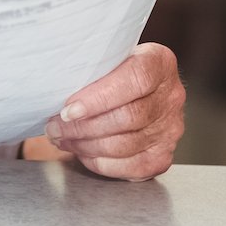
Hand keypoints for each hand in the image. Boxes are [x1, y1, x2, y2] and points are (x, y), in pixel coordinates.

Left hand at [41, 43, 184, 179]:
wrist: (137, 92)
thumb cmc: (113, 73)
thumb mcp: (108, 58)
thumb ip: (93, 69)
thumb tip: (56, 88)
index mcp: (159, 63)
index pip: (135, 80)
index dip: (99, 98)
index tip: (68, 110)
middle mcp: (171, 97)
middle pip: (128, 117)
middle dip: (83, 127)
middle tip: (55, 127)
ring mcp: (170, 129)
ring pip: (125, 145)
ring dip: (85, 145)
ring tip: (61, 138)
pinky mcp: (162, 156)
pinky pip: (129, 167)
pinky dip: (99, 162)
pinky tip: (82, 152)